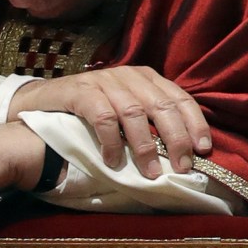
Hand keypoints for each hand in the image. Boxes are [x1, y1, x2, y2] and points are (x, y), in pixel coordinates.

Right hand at [8, 65, 210, 178]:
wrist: (44, 101)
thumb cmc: (92, 110)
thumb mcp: (126, 109)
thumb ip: (150, 120)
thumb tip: (184, 152)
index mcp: (145, 77)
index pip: (178, 96)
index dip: (194, 122)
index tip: (204, 148)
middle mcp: (128, 75)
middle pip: (161, 105)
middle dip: (175, 137)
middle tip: (181, 165)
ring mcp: (104, 81)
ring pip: (133, 112)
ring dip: (145, 145)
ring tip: (150, 172)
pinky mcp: (81, 90)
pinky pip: (103, 116)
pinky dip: (112, 141)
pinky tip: (113, 161)